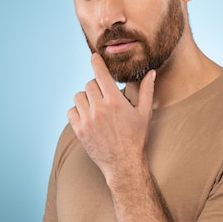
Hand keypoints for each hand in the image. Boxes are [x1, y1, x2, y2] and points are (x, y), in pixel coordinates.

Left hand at [67, 53, 155, 179]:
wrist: (124, 164)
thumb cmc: (136, 138)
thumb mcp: (144, 114)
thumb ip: (146, 91)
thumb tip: (151, 72)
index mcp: (115, 102)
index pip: (101, 74)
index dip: (96, 62)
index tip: (94, 57)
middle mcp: (99, 109)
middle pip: (89, 84)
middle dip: (97, 87)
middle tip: (105, 96)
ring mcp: (87, 120)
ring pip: (79, 96)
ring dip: (86, 98)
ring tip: (96, 107)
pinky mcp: (79, 130)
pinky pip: (71, 111)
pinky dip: (77, 111)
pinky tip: (88, 116)